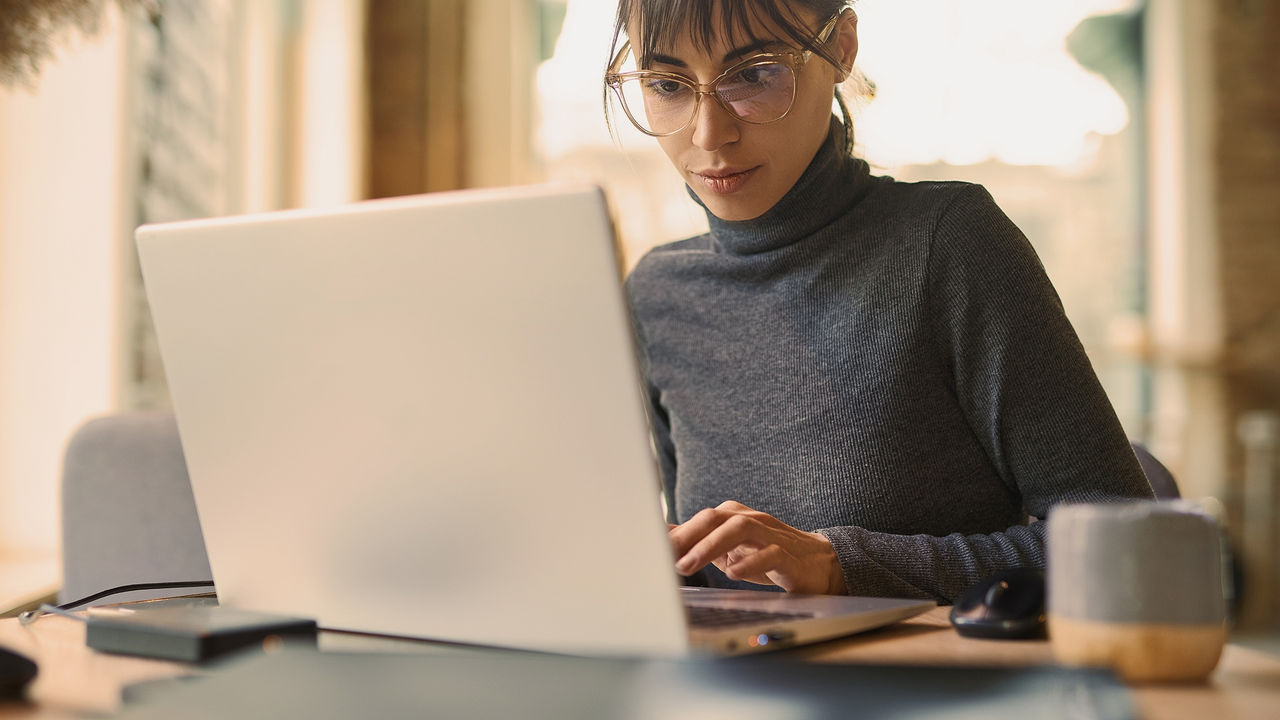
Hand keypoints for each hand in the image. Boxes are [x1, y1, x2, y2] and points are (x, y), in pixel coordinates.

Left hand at [669, 501, 844, 594]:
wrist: (819, 564)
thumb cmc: (767, 555)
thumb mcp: (728, 549)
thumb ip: (698, 543)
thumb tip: (662, 537)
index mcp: (733, 517)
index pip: (699, 520)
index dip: (674, 533)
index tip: (649, 550)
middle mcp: (750, 520)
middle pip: (714, 518)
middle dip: (686, 536)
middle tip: (664, 557)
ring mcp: (771, 535)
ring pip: (739, 529)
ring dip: (709, 546)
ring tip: (688, 565)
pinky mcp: (789, 556)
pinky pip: (770, 554)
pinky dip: (750, 563)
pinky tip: (733, 574)